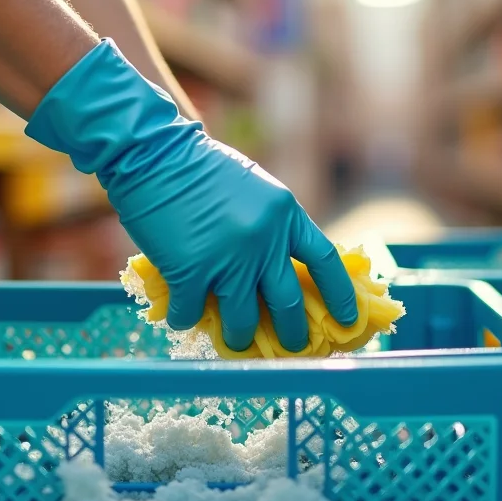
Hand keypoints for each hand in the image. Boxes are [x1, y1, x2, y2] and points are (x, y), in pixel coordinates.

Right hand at [26, 40, 357, 350]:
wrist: (154, 154)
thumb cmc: (199, 168)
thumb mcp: (254, 190)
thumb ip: (271, 226)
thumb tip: (279, 269)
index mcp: (285, 215)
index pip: (325, 261)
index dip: (339, 294)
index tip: (348, 318)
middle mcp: (264, 241)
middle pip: (288, 304)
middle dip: (293, 334)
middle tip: (292, 347)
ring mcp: (228, 260)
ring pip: (243, 321)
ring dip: (238, 338)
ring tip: (234, 342)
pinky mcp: (191, 273)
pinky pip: (193, 314)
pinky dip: (186, 318)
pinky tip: (181, 315)